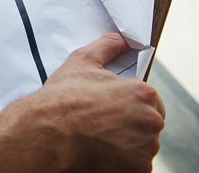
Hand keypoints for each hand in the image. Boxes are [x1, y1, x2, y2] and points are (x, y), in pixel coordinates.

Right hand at [0, 33, 164, 171]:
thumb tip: (124, 38)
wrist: (47, 134)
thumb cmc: (63, 97)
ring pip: (143, 147)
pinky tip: (101, 153)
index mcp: (144, 93)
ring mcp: (145, 149)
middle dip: (131, 125)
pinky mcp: (137, 171)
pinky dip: (122, 163)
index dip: (130, 105)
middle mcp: (152, 121)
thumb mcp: (82, 61)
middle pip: (149, 125)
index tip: (111, 109)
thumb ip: (108, 46)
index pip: (151, 101)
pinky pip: (135, 167)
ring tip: (99, 139)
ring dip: (127, 145)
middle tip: (102, 125)